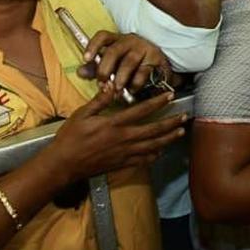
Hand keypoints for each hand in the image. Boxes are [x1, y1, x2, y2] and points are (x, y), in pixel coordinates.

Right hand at [46, 85, 185, 183]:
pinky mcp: (122, 164)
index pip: (142, 110)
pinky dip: (155, 155)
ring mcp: (125, 153)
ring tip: (180, 132)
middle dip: (171, 122)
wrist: (63, 164)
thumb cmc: (70, 138)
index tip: (170, 95)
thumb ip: (100, 100)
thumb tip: (112, 84)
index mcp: (115, 124)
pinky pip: (143, 160)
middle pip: (154, 130)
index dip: (158, 102)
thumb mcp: (82, 114)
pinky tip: (161, 151)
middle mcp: (124, 138)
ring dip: (168, 138)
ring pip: (153, 146)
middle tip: (185, 116)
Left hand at [78, 31, 170, 93]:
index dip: (93, 46)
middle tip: (102, 83)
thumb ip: (95, 68)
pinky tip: (132, 90)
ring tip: (116, 90)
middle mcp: (130, 41)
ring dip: (120, 78)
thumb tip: (80, 72)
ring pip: (128, 62)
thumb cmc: (130, 63)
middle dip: (105, 69)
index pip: (103, 36)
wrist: (158, 64)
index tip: (86, 59)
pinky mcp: (155, 58)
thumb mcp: (112, 64)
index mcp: (116, 40)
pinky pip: (143, 72)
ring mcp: (143, 48)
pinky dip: (135, 83)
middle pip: (114, 51)